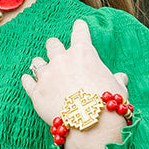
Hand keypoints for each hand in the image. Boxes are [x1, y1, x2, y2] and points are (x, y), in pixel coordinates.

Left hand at [21, 18, 129, 148]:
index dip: (79, 28)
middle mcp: (62, 60)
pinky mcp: (36, 93)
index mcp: (83, 53)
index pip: (80, 33)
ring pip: (37, 62)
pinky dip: (27, 80)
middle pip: (52, 44)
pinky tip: (26, 79)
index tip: (78, 24)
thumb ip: (117, 80)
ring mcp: (47, 76)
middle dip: (55, 47)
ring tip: (41, 67)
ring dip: (40, 64)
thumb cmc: (107, 104)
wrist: (89, 124)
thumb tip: (121, 78)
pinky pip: (27, 82)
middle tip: (56, 51)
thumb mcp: (118, 88)